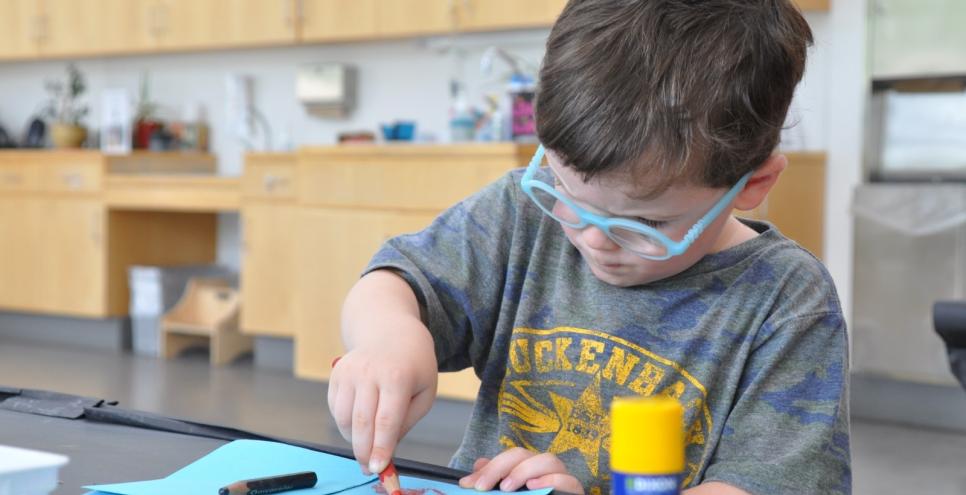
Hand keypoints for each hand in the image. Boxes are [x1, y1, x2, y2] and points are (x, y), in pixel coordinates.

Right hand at [326, 322, 437, 475]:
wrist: (391, 331)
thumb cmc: (414, 366)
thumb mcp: (424, 392)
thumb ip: (406, 422)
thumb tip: (385, 449)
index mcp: (397, 377)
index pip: (386, 421)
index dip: (381, 448)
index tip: (378, 468)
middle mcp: (369, 372)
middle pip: (361, 423)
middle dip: (364, 451)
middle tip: (369, 468)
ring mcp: (349, 372)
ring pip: (344, 419)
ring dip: (354, 439)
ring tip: (368, 441)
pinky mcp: (336, 374)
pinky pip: (336, 409)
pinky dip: (346, 423)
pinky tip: (360, 420)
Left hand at [458, 448, 583, 493]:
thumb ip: (496, 482)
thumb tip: (479, 465)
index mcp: (528, 468)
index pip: (508, 457)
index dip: (489, 467)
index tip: (469, 484)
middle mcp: (545, 470)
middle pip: (523, 455)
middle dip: (500, 466)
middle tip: (481, 487)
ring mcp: (563, 480)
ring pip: (549, 460)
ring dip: (525, 470)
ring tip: (506, 487)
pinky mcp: (575, 492)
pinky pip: (570, 481)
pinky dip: (552, 481)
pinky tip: (533, 487)